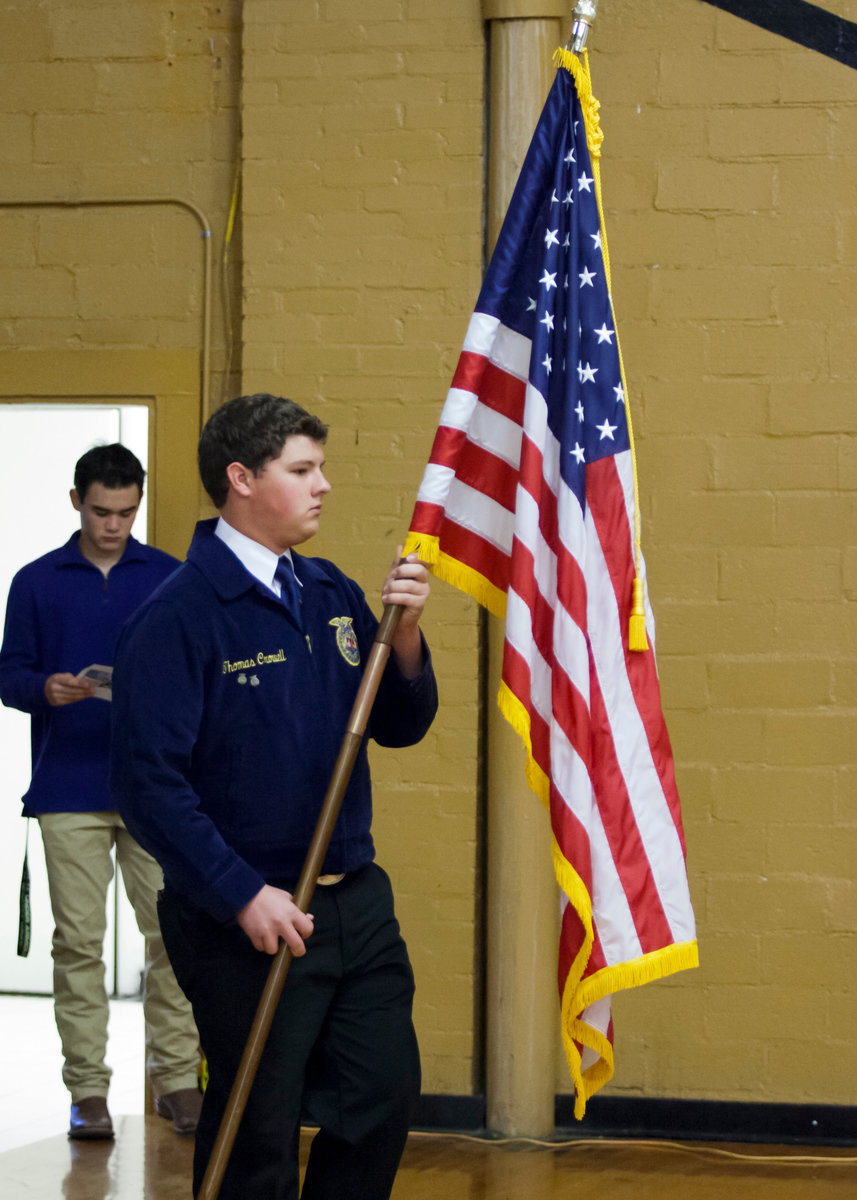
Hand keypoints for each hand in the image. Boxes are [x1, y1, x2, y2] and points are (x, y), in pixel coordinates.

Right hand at [45, 672, 96, 706]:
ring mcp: (54, 697)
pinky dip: (78, 698)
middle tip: (93, 690)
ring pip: (72, 697)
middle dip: (84, 690)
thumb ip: (73, 679)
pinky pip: (70, 701)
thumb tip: (86, 683)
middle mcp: (54, 688)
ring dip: (83, 695)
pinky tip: (84, 696)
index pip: (69, 682)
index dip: (79, 683)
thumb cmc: (57, 681)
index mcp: (56, 679)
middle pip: (72, 691)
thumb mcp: (62, 676)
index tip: (88, 685)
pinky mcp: (56, 703)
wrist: (44, 689)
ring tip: (91, 693)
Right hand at [236, 884, 314, 955]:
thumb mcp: (286, 897)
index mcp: (291, 912)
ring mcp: (267, 930)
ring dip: (273, 947)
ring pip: (274, 950)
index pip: (308, 929)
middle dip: (298, 951)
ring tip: (272, 939)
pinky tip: (261, 936)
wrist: (246, 892)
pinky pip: (261, 948)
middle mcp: (281, 922)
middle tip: (295, 951)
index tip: (302, 934)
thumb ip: (297, 909)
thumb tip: (309, 917)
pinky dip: (261, 944)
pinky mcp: (254, 934)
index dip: (306, 933)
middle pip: (296, 945)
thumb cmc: (268, 895)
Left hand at [381, 548, 430, 677]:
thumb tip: (400, 546)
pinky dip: (393, 597)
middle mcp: (424, 582)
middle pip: (419, 570)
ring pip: (409, 585)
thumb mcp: (394, 578)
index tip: (407, 558)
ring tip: (385, 591)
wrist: (397, 619)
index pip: (423, 561)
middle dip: (402, 571)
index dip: (417, 557)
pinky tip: (385, 598)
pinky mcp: (419, 605)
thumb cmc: (396, 596)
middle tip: (391, 577)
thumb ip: (398, 563)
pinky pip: (406, 597)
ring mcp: (423, 593)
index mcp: (420, 573)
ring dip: (393, 587)